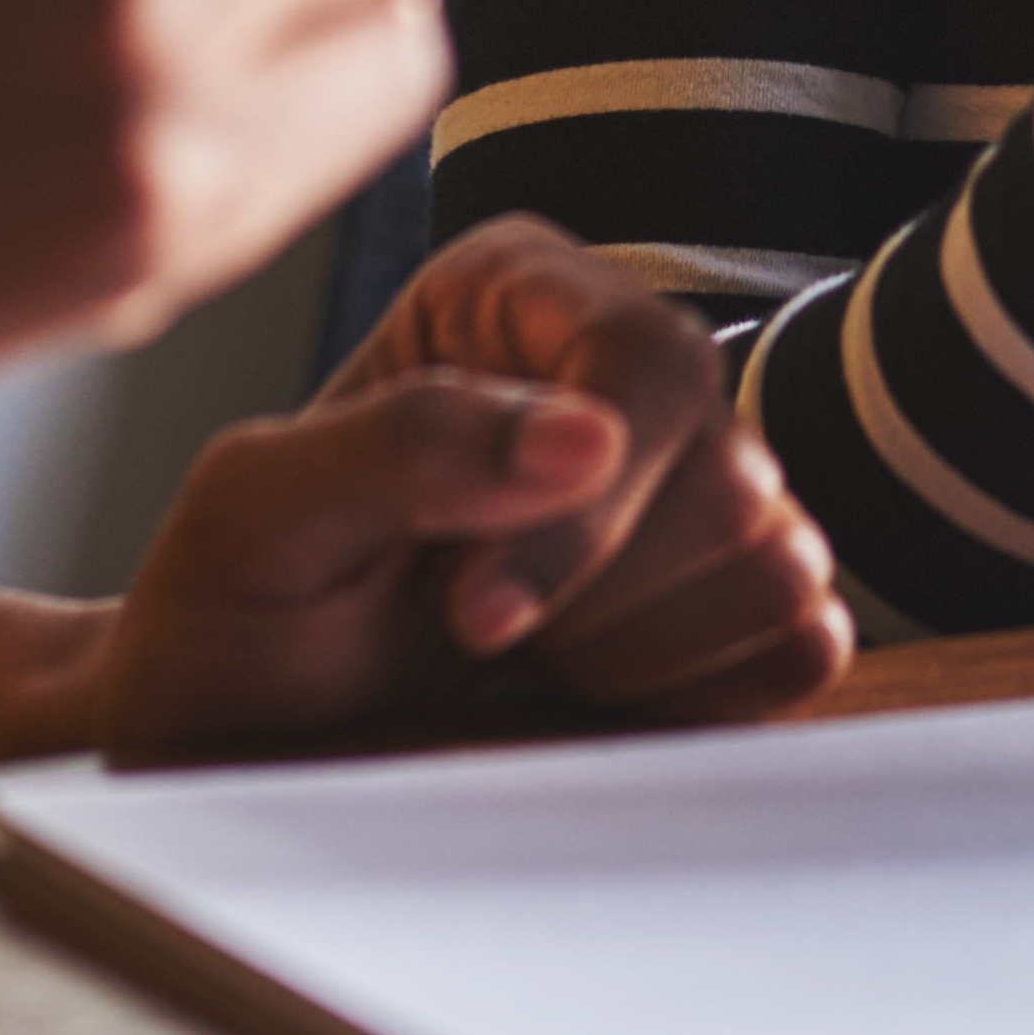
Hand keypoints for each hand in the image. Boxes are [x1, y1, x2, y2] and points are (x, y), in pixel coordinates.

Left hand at [94, 214, 846, 758]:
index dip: (584, 507)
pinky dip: (691, 694)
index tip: (470, 612)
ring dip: (631, 650)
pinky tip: (582, 688)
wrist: (244, 741)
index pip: (645, 360)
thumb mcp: (254, 514)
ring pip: (774, 562)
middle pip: (725, 473)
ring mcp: (692, 484)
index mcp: (514, 293)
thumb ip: (401, 444)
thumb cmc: (232, 609)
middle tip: (461, 624)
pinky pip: (801, 644)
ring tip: (513, 649)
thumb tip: (590, 436)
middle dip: (589, 592)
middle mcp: (620, 371)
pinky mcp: (735, 598)